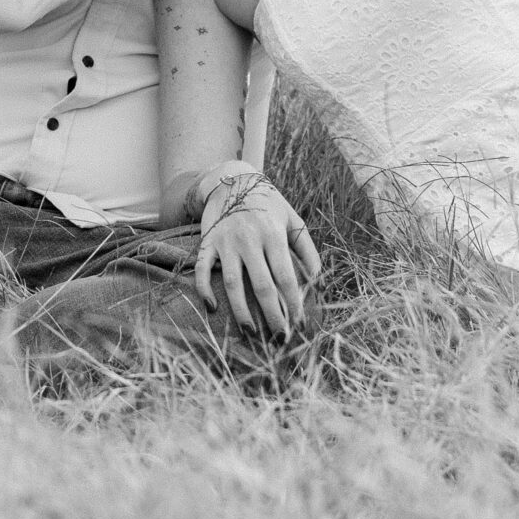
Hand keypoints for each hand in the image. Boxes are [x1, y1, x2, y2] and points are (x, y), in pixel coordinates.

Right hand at [191, 162, 320, 336]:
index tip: (299, 325)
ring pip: (231, 283)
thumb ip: (307, 250)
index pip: (286, 277)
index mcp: (273, 235)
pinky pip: (201, 269)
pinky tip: (212, 307)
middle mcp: (249, 239)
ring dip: (241, 311)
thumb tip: (318, 282)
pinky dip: (204, 289)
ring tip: (251, 333)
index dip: (294, 304)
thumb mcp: (292, 220)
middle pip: (261, 286)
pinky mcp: (207, 241)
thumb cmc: (268, 203)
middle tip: (279, 338)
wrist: (232, 179)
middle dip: (272, 316)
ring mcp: (225, 241)